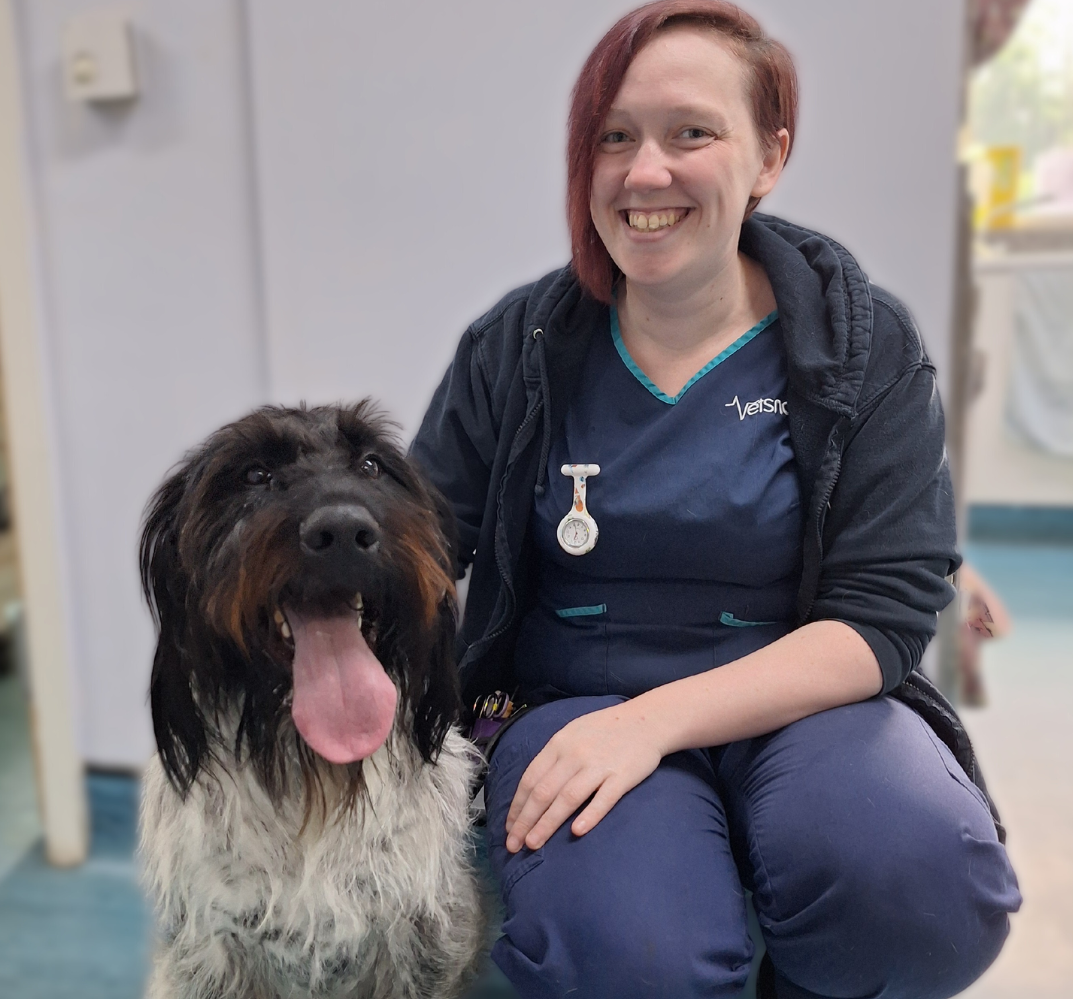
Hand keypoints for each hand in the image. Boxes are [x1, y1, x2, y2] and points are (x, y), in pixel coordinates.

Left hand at [504, 701, 663, 852]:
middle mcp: (575, 754)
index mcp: (559, 743)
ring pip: (567, 798)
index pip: (531, 778)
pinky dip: (589, 815)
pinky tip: (576, 832)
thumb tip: (531, 789)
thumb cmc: (606, 729)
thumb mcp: (572, 733)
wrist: (646, 720)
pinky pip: (604, 798)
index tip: (509, 827)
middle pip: (544, 792)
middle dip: (525, 821)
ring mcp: (599, 765)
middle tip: (514, 844)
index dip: (517, 805)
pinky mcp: (622, 776)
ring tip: (533, 844)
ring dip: (547, 823)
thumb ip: (553, 757)